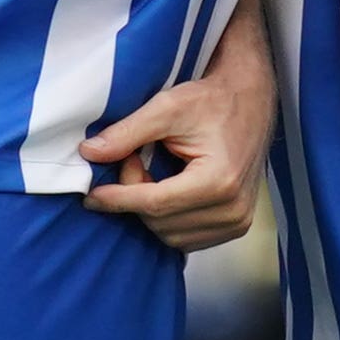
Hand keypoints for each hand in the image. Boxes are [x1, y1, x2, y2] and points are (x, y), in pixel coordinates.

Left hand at [78, 68, 273, 251]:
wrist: (251, 101)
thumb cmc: (212, 100)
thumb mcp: (167, 107)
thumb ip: (127, 132)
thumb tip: (89, 153)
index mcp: (218, 181)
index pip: (154, 203)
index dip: (117, 199)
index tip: (91, 195)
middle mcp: (232, 209)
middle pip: (160, 222)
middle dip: (135, 196)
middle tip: (133, 160)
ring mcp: (237, 222)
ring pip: (171, 236)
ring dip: (150, 210)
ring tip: (153, 172)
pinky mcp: (237, 226)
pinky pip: (187, 238)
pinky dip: (167, 219)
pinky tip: (167, 189)